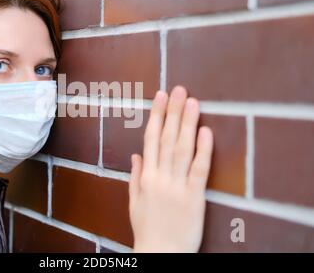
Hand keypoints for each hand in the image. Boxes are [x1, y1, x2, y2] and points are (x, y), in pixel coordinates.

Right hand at [129, 86, 213, 252]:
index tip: (160, 96)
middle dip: (172, 112)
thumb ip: (135, 177)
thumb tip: (136, 155)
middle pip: (166, 139)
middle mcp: (160, 177)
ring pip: (181, 149)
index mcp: (145, 177)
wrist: (160, 253)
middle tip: (178, 89)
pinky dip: (203, 150)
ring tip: (192, 101)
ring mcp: (177, 186)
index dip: (156, 116)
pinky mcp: (194, 197)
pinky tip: (206, 132)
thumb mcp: (134, 202)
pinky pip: (199, 170)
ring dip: (187, 124)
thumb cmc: (147, 229)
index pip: (150, 140)